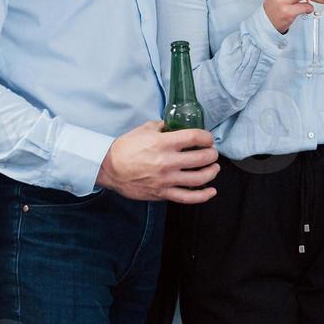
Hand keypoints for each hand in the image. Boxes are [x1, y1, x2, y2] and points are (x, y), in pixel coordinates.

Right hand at [96, 121, 218, 204]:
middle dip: (212, 154)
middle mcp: (168, 161)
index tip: (208, 138)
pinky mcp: (163, 193)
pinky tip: (211, 192)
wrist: (109, 168)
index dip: (207, 137)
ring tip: (214, 168)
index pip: (195, 137)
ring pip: (199, 178)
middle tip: (212, 152)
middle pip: (202, 158)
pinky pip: (188, 197)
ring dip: (212, 172)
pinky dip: (203, 196)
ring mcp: (166, 179)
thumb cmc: (126, 147)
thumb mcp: (144, 129)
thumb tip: (173, 126)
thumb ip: (162, 126)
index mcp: (164, 143)